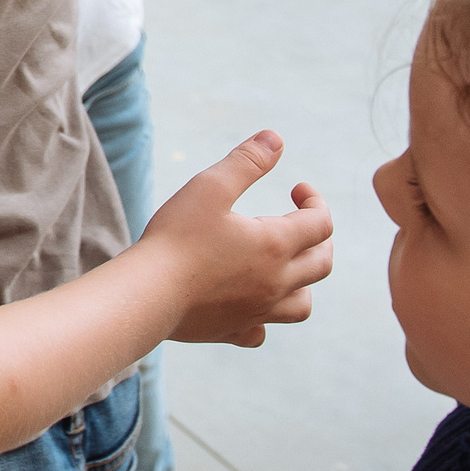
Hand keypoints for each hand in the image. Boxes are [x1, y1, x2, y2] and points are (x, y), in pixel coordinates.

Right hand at [138, 133, 333, 346]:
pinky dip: (263, 319)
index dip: (315, 200)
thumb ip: (247, 161)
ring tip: (284, 266)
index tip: (296, 188)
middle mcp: (276, 282)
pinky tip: (249, 306)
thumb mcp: (211, 187)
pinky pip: (261, 332)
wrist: (147, 294)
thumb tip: (276, 138)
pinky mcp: (233, 331)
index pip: (321, 223)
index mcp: (276, 244)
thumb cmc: (176, 237)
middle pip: (322, 263)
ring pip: (302, 304)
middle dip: (319, 239)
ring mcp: (257, 311)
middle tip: (298, 222)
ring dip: (303, 282)